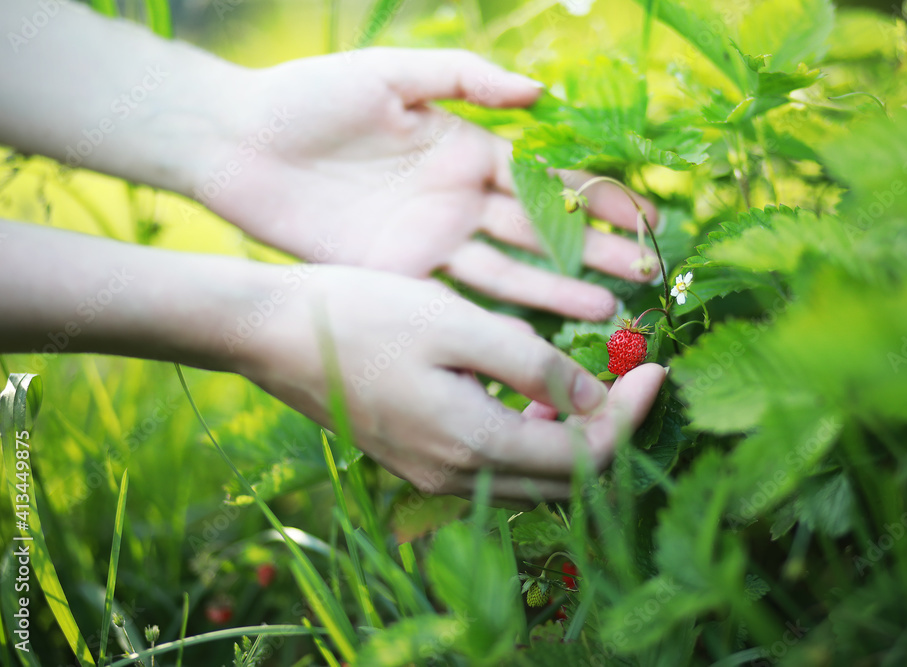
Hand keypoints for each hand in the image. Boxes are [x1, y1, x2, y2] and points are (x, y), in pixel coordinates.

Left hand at [203, 48, 658, 320]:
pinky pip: (459, 294)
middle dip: (595, 250)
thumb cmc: (309, 98)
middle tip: (645, 274)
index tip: (648, 219)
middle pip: (541, 229)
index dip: (598, 199)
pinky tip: (537, 330)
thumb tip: (541, 94)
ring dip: (558, 288)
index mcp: (466, 147)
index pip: (547, 178)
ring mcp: (432, 240)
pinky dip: (498, 311)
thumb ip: (465, 79)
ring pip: (510, 269)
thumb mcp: (390, 74)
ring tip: (606, 310)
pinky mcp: (399, 272)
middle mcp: (459, 198)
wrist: (237, 143)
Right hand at [233, 264, 665, 501]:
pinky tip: (532, 397)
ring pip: (533, 479)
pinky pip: (496, 466)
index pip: (586, 455)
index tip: (659, 366)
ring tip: (590, 384)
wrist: (272, 333)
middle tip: (637, 379)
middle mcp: (458, 477)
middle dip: (613, 433)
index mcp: (475, 445)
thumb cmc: (364, 315)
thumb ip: (536, 367)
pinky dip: (532, 439)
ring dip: (573, 440)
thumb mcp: (460, 325)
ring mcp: (433, 476)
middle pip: (566, 482)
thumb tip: (598, 397)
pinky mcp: (417, 460)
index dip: (632, 415)